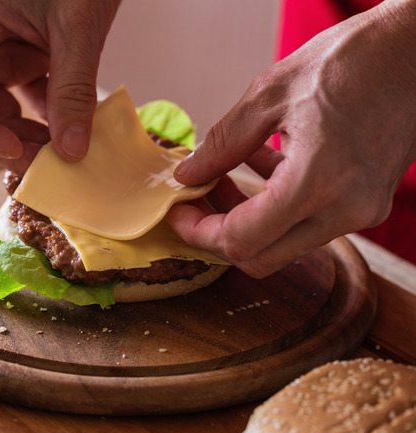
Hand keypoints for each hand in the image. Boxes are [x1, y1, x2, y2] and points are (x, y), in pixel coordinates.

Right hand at [0, 0, 119, 174]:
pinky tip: (69, 131)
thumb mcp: (76, 25)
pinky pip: (26, 96)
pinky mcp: (25, 53)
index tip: (11, 148)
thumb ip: (73, 88)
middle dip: (3, 140)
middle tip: (44, 164)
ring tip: (59, 153)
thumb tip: (71, 150)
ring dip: (24, 135)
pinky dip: (46, 117)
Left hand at [167, 0, 415, 277]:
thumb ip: (223, 143)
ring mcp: (362, 210)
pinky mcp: (369, 202)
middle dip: (218, 234)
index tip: (178, 212)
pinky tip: (260, 167)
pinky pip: (310, 223)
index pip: (242, 241)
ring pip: (285, 243)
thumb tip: (188, 173)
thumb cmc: (354, 59)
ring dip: (246, 219)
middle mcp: (345, 209)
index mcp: (317, 183)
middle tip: (195, 202)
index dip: (199, 233)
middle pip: (262, 258)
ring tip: (221, 178)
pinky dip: (276, 206)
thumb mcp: (270, 94)